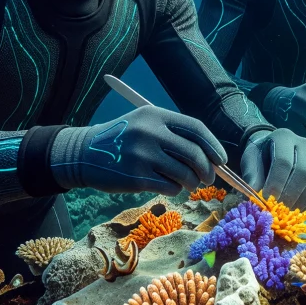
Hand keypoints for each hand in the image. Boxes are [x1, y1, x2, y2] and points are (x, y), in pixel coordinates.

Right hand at [50, 106, 226, 195]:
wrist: (84, 154)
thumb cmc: (122, 140)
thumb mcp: (144, 124)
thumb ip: (174, 136)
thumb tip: (210, 157)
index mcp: (155, 115)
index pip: (196, 128)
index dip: (213, 145)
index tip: (221, 160)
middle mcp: (150, 132)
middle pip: (194, 153)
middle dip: (207, 170)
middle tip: (208, 178)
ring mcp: (142, 155)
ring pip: (184, 174)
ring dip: (191, 182)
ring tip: (187, 183)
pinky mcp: (136, 178)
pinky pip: (169, 187)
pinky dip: (175, 190)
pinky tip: (168, 186)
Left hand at [241, 128, 305, 211]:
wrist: (271, 149)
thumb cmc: (259, 155)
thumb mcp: (250, 160)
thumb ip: (252, 176)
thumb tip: (256, 199)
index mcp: (283, 137)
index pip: (283, 161)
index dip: (276, 183)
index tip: (267, 200)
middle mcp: (304, 144)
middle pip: (303, 172)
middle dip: (290, 195)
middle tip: (278, 210)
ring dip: (301, 202)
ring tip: (287, 213)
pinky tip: (297, 211)